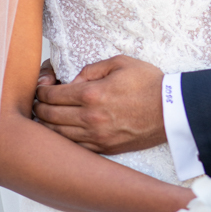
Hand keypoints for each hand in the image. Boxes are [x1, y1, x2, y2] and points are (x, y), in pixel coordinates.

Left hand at [34, 55, 165, 154]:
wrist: (172, 109)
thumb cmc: (149, 83)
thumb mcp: (121, 63)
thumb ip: (92, 69)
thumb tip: (73, 80)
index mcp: (93, 93)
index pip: (53, 95)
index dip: (42, 90)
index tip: (42, 87)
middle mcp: (90, 117)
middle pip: (49, 116)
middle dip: (39, 107)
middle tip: (38, 102)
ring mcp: (96, 136)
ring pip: (57, 135)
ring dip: (46, 125)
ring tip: (45, 117)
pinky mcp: (104, 148)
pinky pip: (74, 147)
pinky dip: (62, 140)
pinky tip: (62, 132)